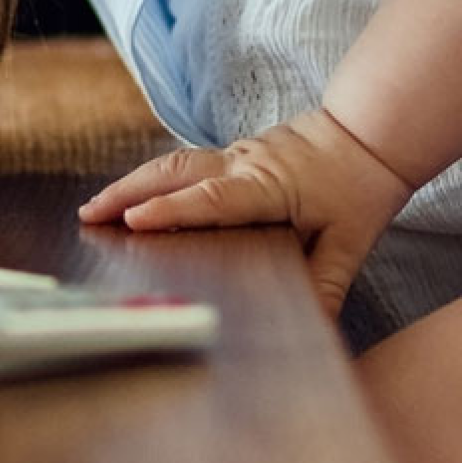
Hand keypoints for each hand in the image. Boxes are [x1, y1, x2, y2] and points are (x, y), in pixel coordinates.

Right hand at [78, 108, 412, 313]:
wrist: (371, 133)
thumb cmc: (360, 186)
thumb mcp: (352, 242)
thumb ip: (328, 284)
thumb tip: (313, 329)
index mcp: (269, 185)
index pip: (214, 198)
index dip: (173, 210)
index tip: (134, 220)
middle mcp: (245, 164)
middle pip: (176, 172)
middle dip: (128, 192)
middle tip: (89, 215)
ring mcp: (237, 155)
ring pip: (175, 164)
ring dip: (133, 183)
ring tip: (96, 208)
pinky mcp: (235, 155)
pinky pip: (187, 165)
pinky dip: (154, 180)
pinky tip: (134, 198)